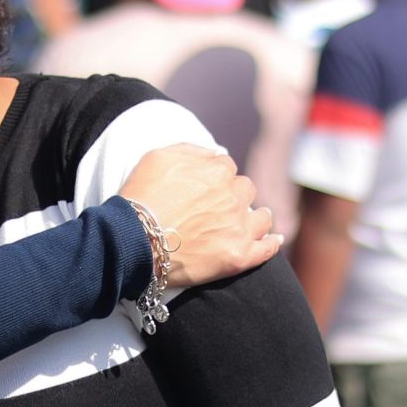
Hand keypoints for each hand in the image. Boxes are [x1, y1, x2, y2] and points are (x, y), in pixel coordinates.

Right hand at [117, 144, 281, 289]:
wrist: (133, 239)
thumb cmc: (141, 197)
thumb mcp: (158, 157)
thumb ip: (190, 150)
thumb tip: (213, 152)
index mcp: (218, 171)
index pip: (226, 168)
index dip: (215, 178)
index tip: (204, 189)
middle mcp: (233, 196)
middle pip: (245, 190)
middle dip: (233, 196)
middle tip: (216, 208)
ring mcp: (238, 227)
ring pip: (261, 217)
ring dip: (255, 217)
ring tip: (245, 224)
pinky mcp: (238, 256)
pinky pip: (266, 249)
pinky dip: (271, 243)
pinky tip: (273, 239)